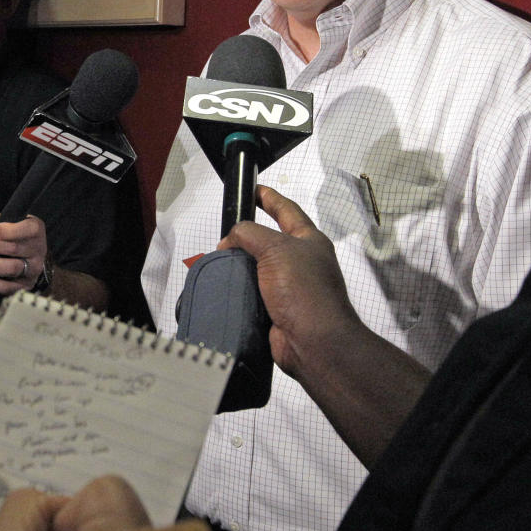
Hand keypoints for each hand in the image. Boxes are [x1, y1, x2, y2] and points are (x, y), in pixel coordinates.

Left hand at [0, 211, 47, 295]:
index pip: (29, 229)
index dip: (11, 231)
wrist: (24, 254)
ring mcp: (33, 269)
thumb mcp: (1, 220)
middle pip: (14, 249)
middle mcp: (38, 250)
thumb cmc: (9, 233)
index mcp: (35, 230)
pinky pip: (5, 287)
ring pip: (10, 268)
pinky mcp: (24, 285)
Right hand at [217, 185, 359, 378]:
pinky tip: (223, 287)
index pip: (286, 210)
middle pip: (269, 240)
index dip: (269, 197)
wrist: (313, 342)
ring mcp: (289, 287)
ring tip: (218, 262)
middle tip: (225, 234)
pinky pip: (253, 293)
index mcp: (309, 241)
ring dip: (240, 265)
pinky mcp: (276, 309)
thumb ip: (249, 234)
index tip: (253, 189)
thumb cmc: (304, 290)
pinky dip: (238, 289)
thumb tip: (230, 241)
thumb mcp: (276, 248)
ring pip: (258, 268)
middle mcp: (301, 262)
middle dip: (247, 236)